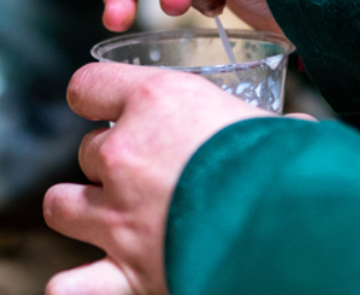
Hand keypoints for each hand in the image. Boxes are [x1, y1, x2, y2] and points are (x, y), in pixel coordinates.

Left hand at [44, 63, 311, 294]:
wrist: (295, 230)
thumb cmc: (291, 167)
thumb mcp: (275, 127)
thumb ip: (266, 126)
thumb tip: (298, 128)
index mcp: (157, 103)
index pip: (89, 85)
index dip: (95, 96)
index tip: (104, 105)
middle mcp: (125, 155)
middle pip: (87, 151)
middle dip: (111, 163)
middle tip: (149, 174)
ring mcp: (118, 217)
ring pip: (61, 205)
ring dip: (82, 210)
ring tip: (109, 219)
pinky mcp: (126, 271)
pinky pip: (72, 284)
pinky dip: (78, 284)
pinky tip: (90, 280)